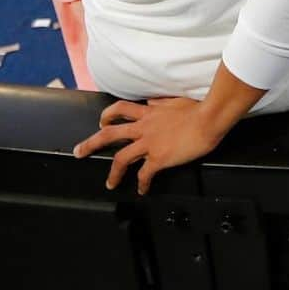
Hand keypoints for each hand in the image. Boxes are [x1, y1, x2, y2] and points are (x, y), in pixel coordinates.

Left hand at [73, 96, 223, 194]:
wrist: (209, 118)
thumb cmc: (198, 107)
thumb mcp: (176, 99)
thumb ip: (161, 102)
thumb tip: (152, 101)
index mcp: (149, 112)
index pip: (122, 110)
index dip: (108, 115)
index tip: (102, 123)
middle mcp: (144, 127)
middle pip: (110, 133)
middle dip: (91, 143)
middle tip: (79, 151)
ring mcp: (149, 143)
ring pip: (120, 158)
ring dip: (112, 172)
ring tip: (109, 183)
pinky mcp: (158, 158)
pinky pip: (143, 175)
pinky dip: (141, 184)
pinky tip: (142, 190)